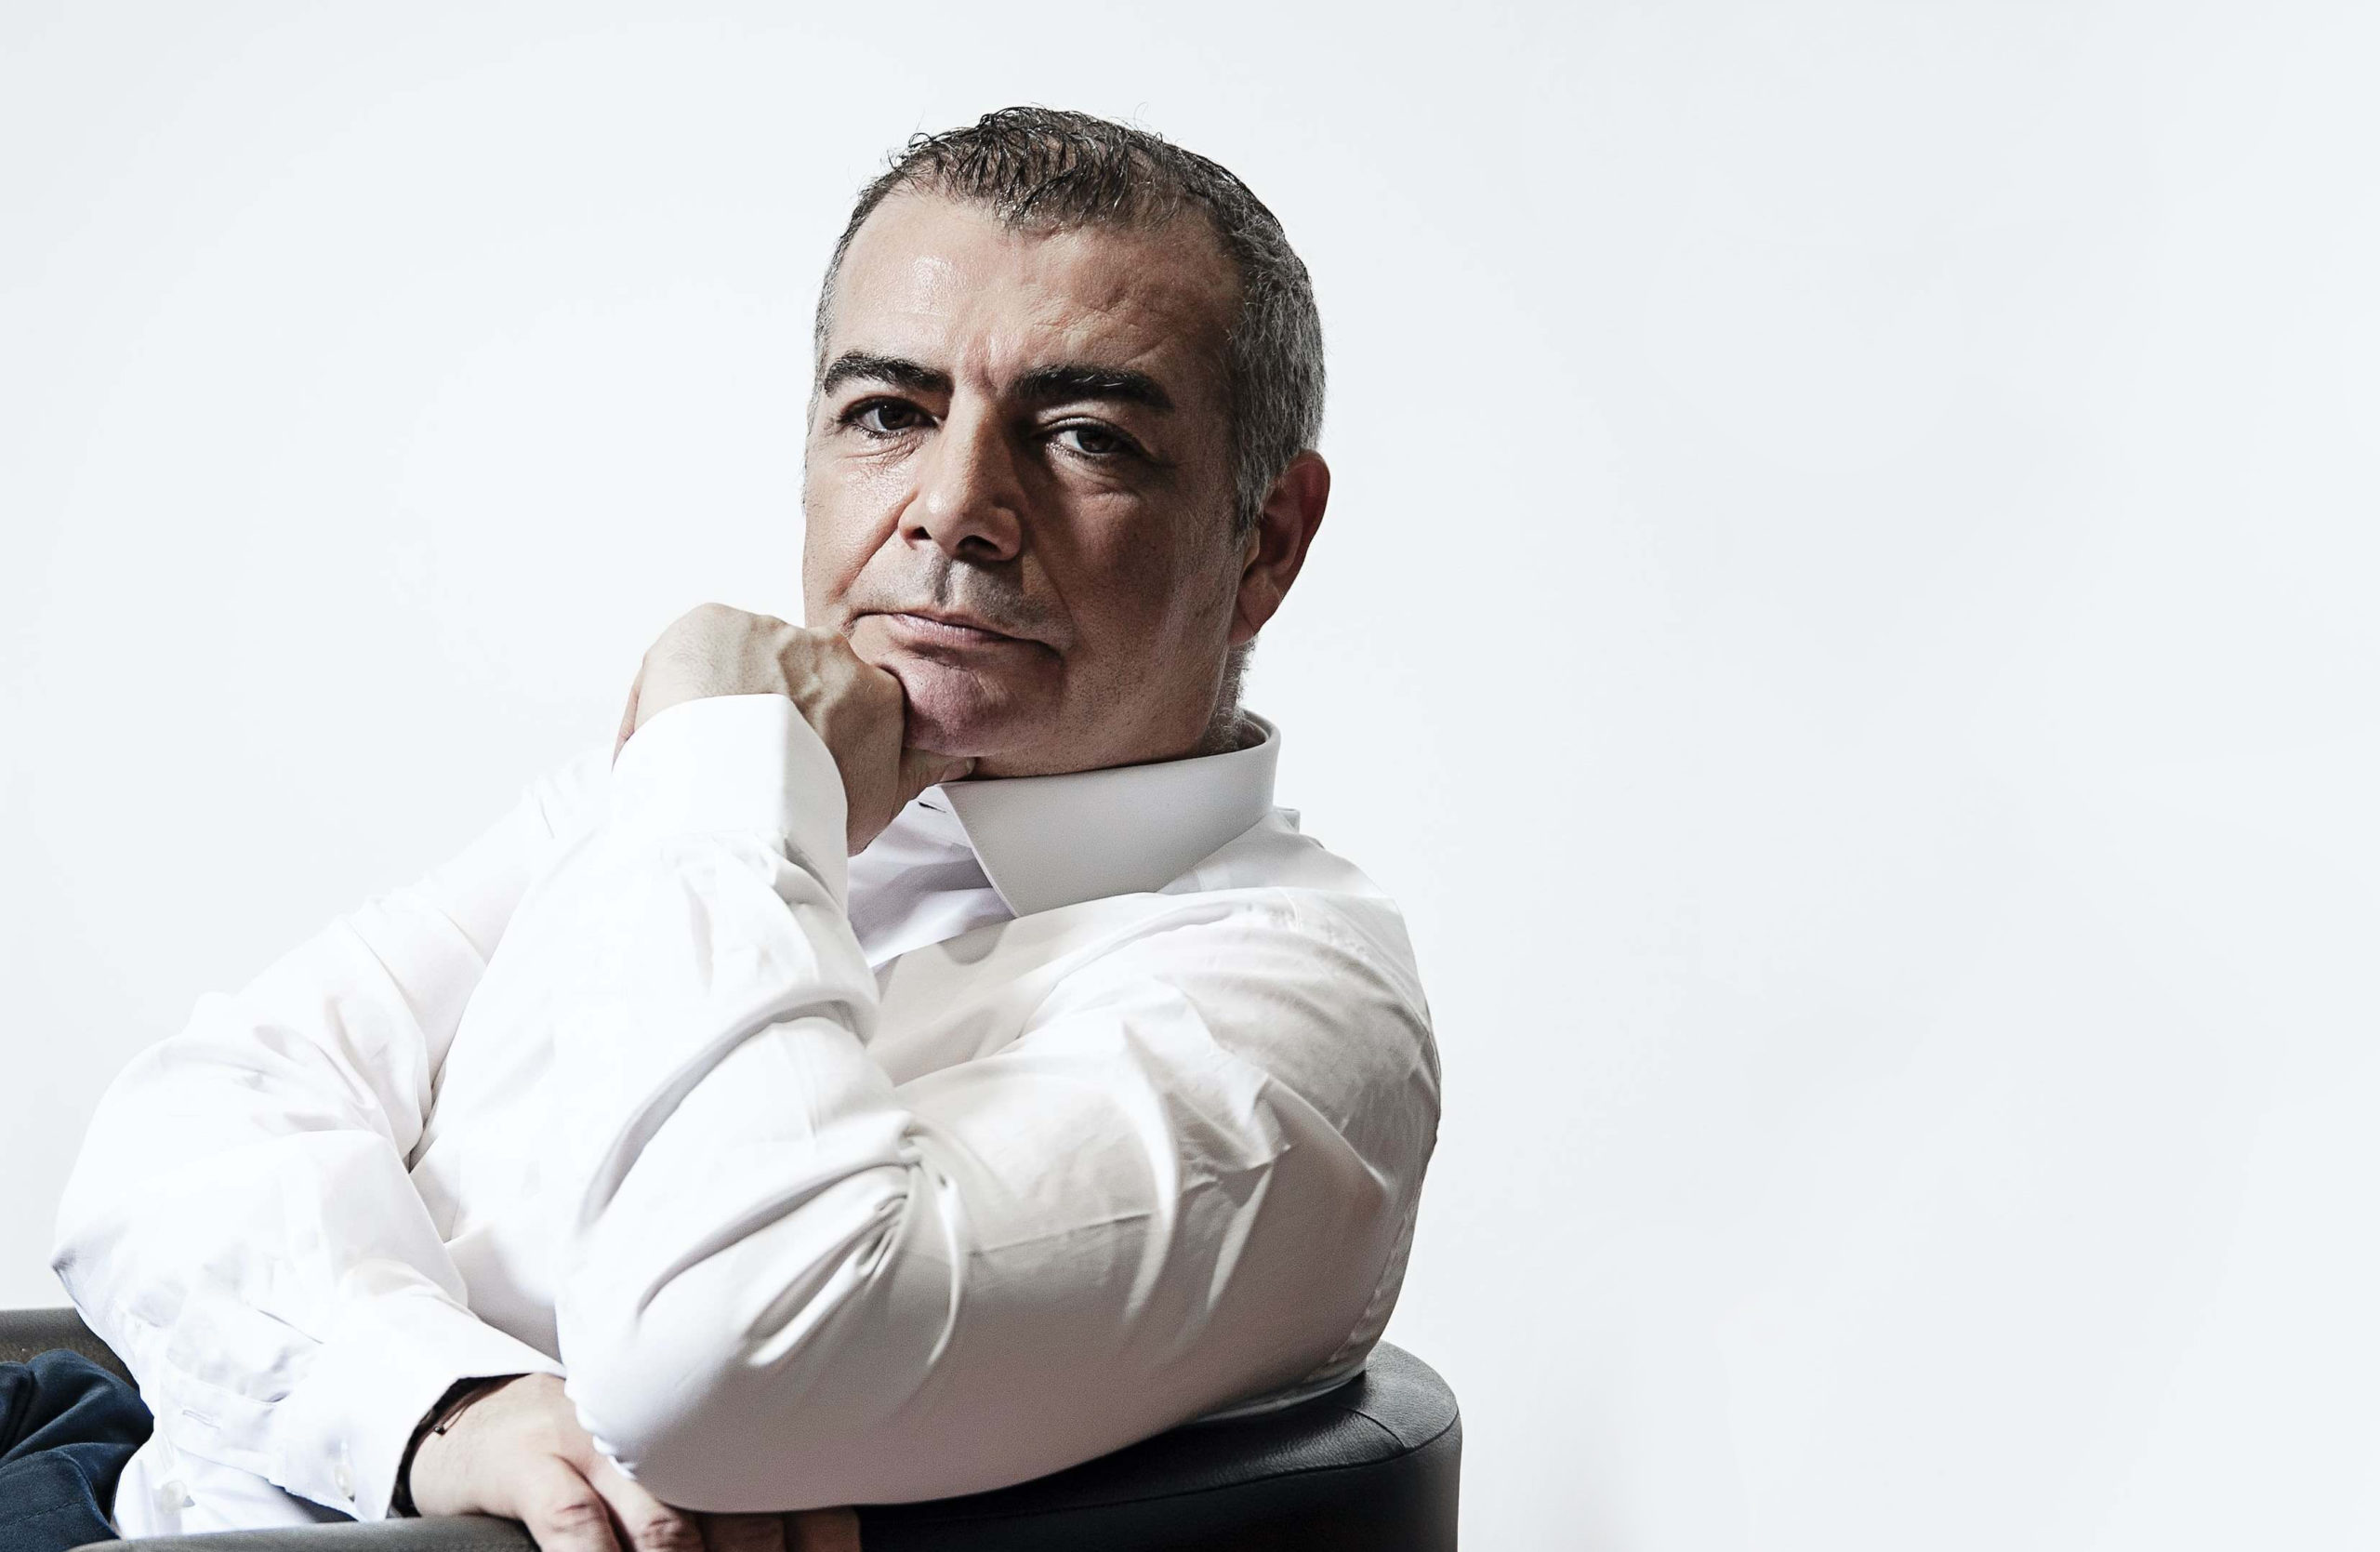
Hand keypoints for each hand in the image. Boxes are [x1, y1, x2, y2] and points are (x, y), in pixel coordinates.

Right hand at [404, 1374, 857, 1551]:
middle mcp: (664, 1434)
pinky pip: (575, 1524)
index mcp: (709, 1430)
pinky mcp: (531, 1464)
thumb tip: (794, 1539)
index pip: (786, 1484)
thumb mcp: (658, 1467)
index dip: (821, 1534)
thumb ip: (722, 1499)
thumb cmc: (587, 1458)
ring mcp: (596, 1446)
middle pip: (739, 1510)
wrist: (470, 1415)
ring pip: (668, 1527)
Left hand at [615, 603, 971, 853]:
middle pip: (794, 671)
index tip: (799, 755)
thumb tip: (954, 757)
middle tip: (750, 758)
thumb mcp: (885, 800)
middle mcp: (825, 651)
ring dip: (726, 695)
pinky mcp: (713, 622)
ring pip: (740, 659)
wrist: (742, 800)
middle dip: (772, 707)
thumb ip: (921, 769)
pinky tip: (679, 728)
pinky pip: (691, 649)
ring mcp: (768, 632)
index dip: (818, 727)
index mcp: (872, 688)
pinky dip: (677, 684)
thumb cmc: (807, 808)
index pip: (848, 694)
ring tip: (709, 749)